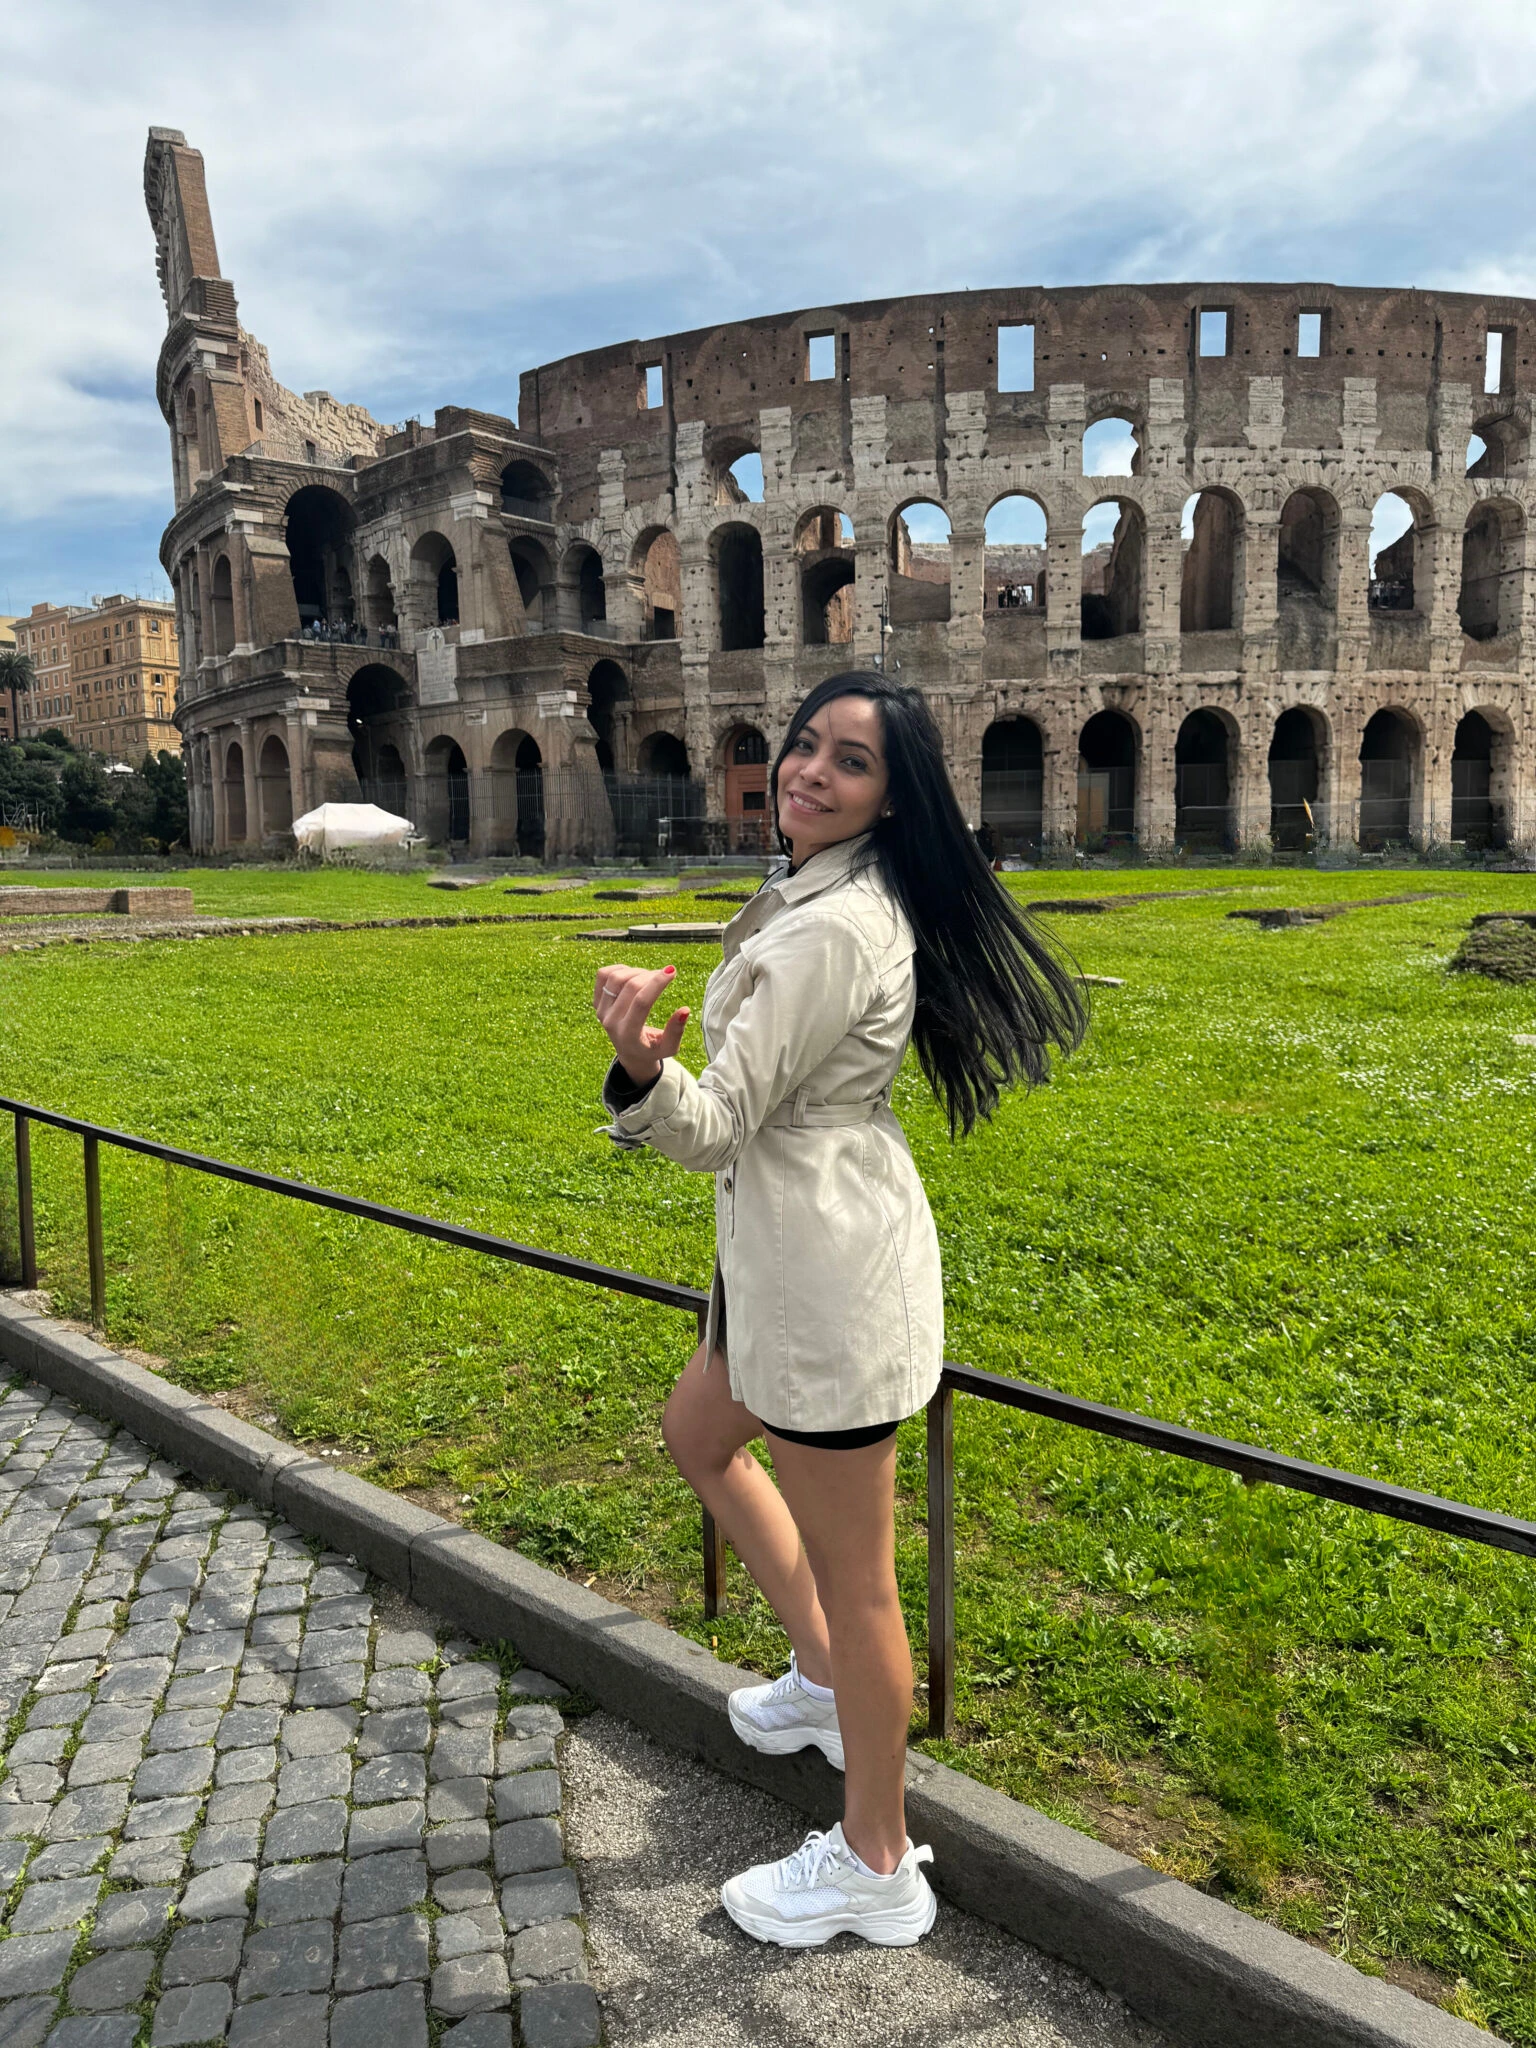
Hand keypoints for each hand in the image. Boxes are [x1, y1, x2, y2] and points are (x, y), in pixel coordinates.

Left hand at [593, 963, 689, 1085]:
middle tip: (665, 974)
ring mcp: (601, 1011)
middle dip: (651, 975)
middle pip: (630, 987)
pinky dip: (620, 969)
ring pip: (615, 978)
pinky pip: (603, 975)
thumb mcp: (668, 1048)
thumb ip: (676, 1031)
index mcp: (629, 1035)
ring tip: (650, 976)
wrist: (630, 1053)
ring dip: (636, 971)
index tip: (672, 971)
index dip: (657, 983)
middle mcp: (611, 1022)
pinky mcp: (596, 1002)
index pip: (641, 1002)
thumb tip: (685, 1010)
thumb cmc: (652, 1049)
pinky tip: (633, 974)